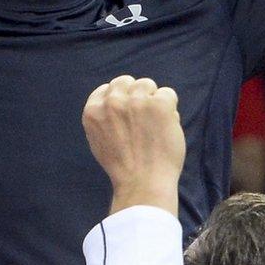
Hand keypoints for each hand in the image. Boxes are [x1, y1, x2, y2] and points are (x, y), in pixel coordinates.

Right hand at [83, 76, 184, 215]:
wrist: (143, 183)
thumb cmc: (123, 167)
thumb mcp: (98, 140)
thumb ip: (103, 118)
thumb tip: (118, 99)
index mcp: (93, 110)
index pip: (106, 89)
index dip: (119, 100)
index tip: (127, 116)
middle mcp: (112, 101)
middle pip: (125, 81)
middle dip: (135, 96)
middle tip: (142, 119)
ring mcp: (136, 101)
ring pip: (147, 84)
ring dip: (153, 100)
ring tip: (154, 124)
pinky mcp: (159, 104)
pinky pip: (168, 94)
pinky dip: (170, 109)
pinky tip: (166, 127)